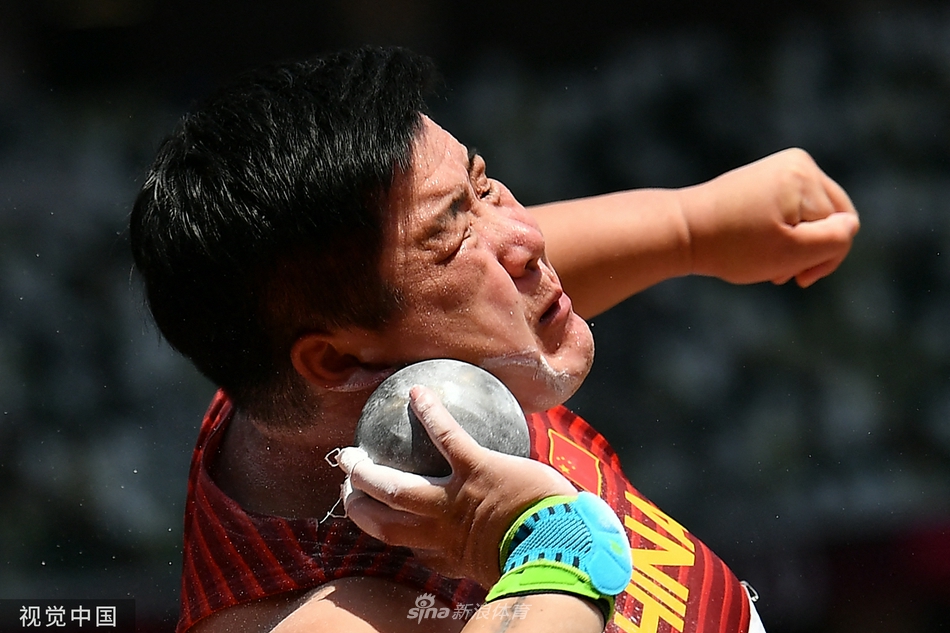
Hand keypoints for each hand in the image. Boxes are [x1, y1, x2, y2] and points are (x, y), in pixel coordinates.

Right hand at [336, 385, 575, 588]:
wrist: (561, 550)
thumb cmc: (548, 557)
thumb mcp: (513, 567)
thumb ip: (500, 555)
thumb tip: (508, 551)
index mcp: (453, 556)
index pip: (412, 549)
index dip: (392, 537)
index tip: (383, 527)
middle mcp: (443, 531)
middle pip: (383, 522)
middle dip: (358, 505)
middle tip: (346, 487)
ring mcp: (455, 499)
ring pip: (394, 487)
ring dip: (366, 472)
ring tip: (349, 455)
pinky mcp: (477, 469)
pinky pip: (446, 436)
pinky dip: (430, 413)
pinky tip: (418, 392)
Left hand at [680, 148, 859, 287]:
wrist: (681, 231)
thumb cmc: (732, 245)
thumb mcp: (791, 251)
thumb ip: (834, 240)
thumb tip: (850, 224)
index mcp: (805, 175)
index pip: (843, 224)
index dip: (825, 257)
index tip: (796, 279)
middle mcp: (797, 163)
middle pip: (829, 218)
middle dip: (809, 251)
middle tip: (780, 275)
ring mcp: (780, 168)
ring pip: (809, 218)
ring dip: (794, 247)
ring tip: (767, 266)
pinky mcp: (765, 179)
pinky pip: (791, 212)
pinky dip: (781, 235)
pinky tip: (760, 250)